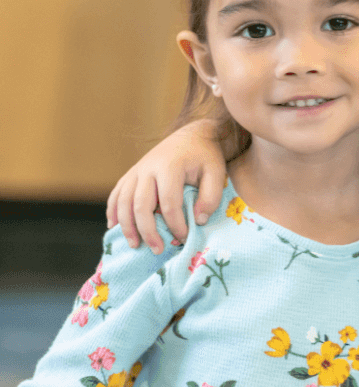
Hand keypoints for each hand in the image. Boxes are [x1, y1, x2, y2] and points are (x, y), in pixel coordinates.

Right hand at [106, 119, 226, 253]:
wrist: (192, 136)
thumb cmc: (205, 157)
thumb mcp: (217, 173)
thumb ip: (211, 197)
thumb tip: (198, 221)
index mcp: (170, 167)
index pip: (169, 203)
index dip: (175, 224)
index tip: (184, 238)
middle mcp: (148, 168)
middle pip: (140, 204)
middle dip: (148, 230)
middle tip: (157, 250)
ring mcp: (136, 170)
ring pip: (123, 201)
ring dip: (126, 225)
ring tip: (135, 245)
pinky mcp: (131, 174)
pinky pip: (116, 194)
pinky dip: (113, 211)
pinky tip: (114, 227)